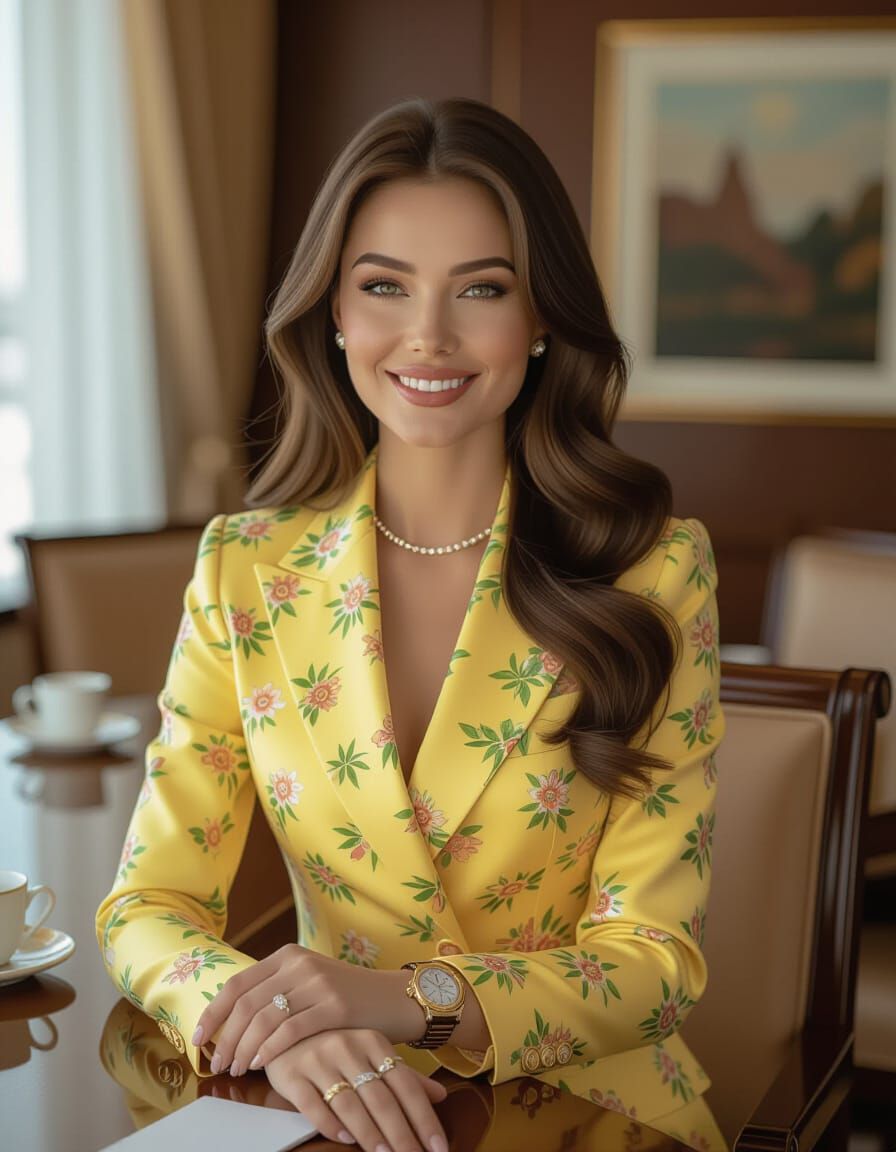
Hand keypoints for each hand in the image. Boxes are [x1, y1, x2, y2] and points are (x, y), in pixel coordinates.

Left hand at [193, 944, 419, 1075]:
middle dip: (226, 1038)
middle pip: (247, 1004)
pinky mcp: (335, 1006)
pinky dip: (270, 1050)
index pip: (238, 983)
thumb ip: (276, 991)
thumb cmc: (346, 997)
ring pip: (265, 1019)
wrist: (393, 998)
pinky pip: (291, 1031)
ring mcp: (318, 983)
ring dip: (244, 1049)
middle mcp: (299, 964)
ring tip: (237, 1069)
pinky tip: (261, 1065)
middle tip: (218, 1064)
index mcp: (288, 955)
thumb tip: (230, 1022)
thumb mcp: (308, 982)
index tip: (199, 1039)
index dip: (214, 1013)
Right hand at [263, 1028, 447, 1151]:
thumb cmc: (334, 1044)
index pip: (405, 1085)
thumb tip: (441, 1095)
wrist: (282, 1024)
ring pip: (349, 1103)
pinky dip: (329, 1123)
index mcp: (373, 1041)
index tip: (438, 1147)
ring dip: (369, 1134)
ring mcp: (318, 1059)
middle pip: (380, 1098)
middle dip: (401, 1134)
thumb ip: (404, 1075)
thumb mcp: (371, 1052)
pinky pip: (312, 1103)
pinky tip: (344, 1138)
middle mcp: (348, 1048)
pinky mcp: (291, 1074)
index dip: (423, 1118)